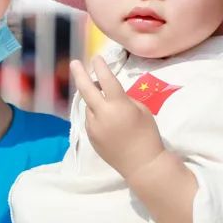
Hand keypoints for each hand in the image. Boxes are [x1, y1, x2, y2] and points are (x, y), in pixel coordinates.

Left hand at [70, 56, 165, 179]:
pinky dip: (95, 114)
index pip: (106, 80)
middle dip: (80, 74)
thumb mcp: (142, 110)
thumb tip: (110, 95)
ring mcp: (93, 126)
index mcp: (118, 105)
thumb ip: (124, 99)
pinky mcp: (91, 137)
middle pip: (86, 89)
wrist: (142, 164)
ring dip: (93, 100)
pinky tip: (107, 120)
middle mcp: (102, 114)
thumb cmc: (148, 135)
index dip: (101, 67)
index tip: (96, 57)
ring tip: (104, 102)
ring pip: (89, 106)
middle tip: (75, 63)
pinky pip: (90, 120)